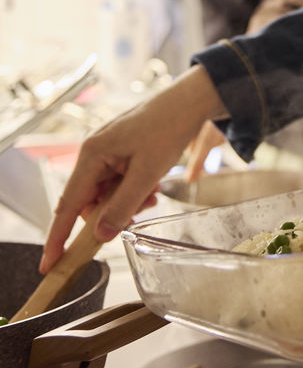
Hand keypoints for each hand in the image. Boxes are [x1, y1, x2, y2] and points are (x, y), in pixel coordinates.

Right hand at [40, 65, 223, 271]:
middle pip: (89, 201)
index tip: (50, 264)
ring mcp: (105, 151)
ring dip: (127, 201)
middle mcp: (92, 152)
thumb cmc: (167, 130)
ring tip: (152, 193)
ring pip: (106, 194)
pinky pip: (117, 182)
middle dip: (112, 212)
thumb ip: (122, 207)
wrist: (188, 103)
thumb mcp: (146, 175)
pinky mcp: (118, 151)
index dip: (58, 237)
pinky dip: (133, 189)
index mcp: (92, 155)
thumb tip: (100, 236)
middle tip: (140, 211)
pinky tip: (152, 184)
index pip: (68, 205)